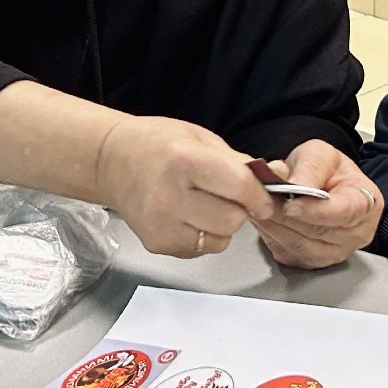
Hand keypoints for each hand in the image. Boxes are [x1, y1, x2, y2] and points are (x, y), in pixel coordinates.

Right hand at [95, 115, 274, 257]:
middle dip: (240, 210)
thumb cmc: (158, 143)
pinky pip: (200, 249)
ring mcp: (161, 225)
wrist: (112, 161)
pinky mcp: (156, 244)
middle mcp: (169, 196)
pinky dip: (204, 235)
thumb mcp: (200, 138)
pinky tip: (189, 215)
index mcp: (184, 161)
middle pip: (233, 220)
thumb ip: (237, 162)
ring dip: (223, 225)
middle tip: (229, 196)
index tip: (265, 196)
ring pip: (220, 240)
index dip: (260, 194)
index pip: (239, 187)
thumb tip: (275, 179)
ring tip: (206, 204)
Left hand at [250, 140, 381, 268]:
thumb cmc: (328, 171)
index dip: (316, 211)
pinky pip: (288, 254)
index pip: (345, 212)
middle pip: (318, 232)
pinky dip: (270, 236)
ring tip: (258, 205)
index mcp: (367, 203)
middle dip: (285, 215)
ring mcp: (336, 252)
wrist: (322, 186)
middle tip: (262, 198)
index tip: (290, 204)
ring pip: (299, 246)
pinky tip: (263, 218)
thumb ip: (311, 167)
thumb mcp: (321, 154)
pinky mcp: (313, 263)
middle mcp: (356, 234)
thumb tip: (297, 185)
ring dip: (274, 225)